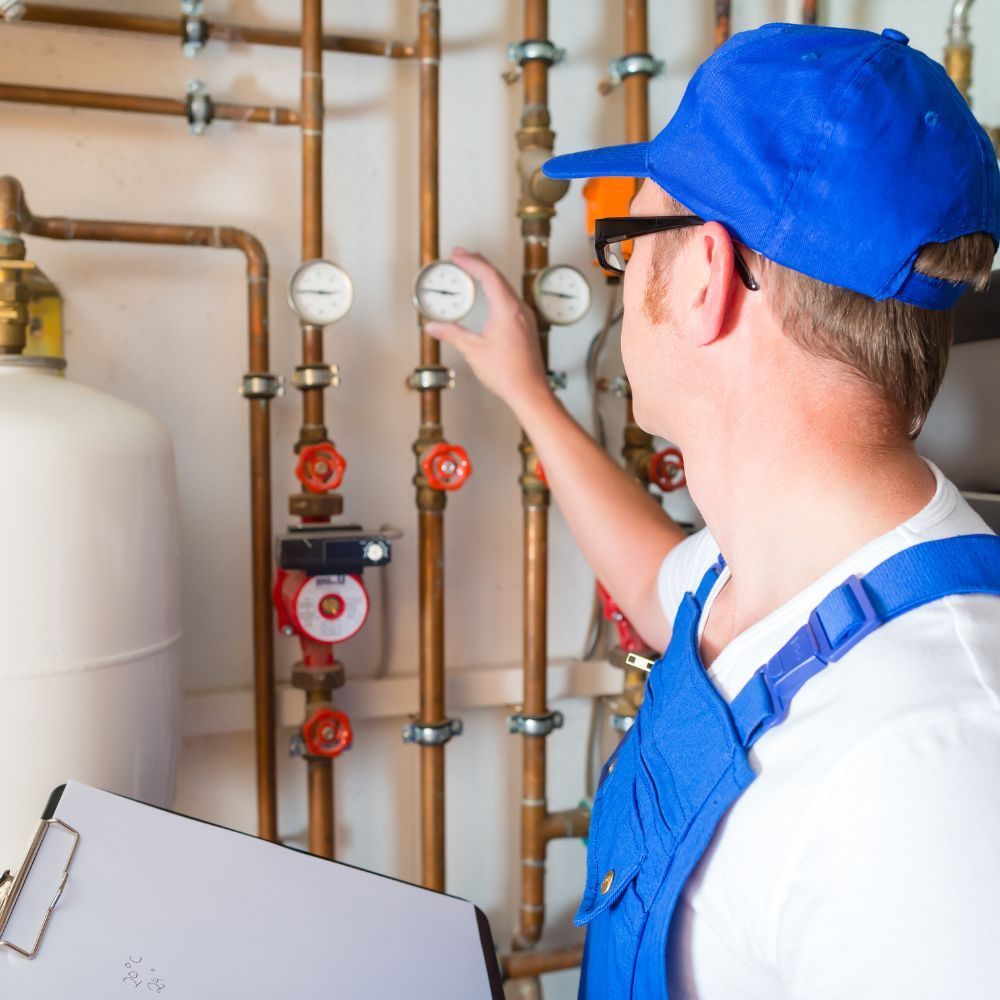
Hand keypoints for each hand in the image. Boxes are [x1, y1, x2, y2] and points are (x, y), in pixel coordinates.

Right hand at [425, 248, 549, 411]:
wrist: (529, 391)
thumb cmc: (509, 373)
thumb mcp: (473, 350)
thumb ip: (452, 334)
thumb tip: (434, 327)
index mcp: (507, 309)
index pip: (488, 275)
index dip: (471, 261)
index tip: (457, 255)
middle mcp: (519, 309)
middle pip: (498, 277)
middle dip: (478, 264)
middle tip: (462, 257)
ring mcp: (525, 318)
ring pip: (506, 288)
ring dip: (488, 277)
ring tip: (473, 272)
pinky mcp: (526, 327)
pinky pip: (511, 300)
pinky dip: (497, 291)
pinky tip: (489, 297)